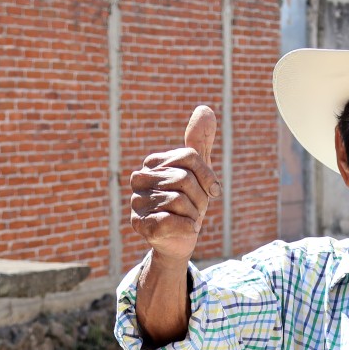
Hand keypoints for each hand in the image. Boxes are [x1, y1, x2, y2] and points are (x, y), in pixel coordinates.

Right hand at [129, 105, 221, 261]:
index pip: (190, 157)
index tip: (212, 191)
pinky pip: (171, 220)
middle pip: (184, 179)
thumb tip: (204, 109)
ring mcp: (136, 203)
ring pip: (179, 201)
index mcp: (152, 163)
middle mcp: (139, 180)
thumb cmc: (189, 203)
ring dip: (194, 215)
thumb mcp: (198, 171)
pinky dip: (186, 227)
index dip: (208, 176)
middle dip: (200, 198)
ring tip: (188, 220)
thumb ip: (200, 141)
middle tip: (197, 209)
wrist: (181, 240)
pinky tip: (183, 230)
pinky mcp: (139, 225)